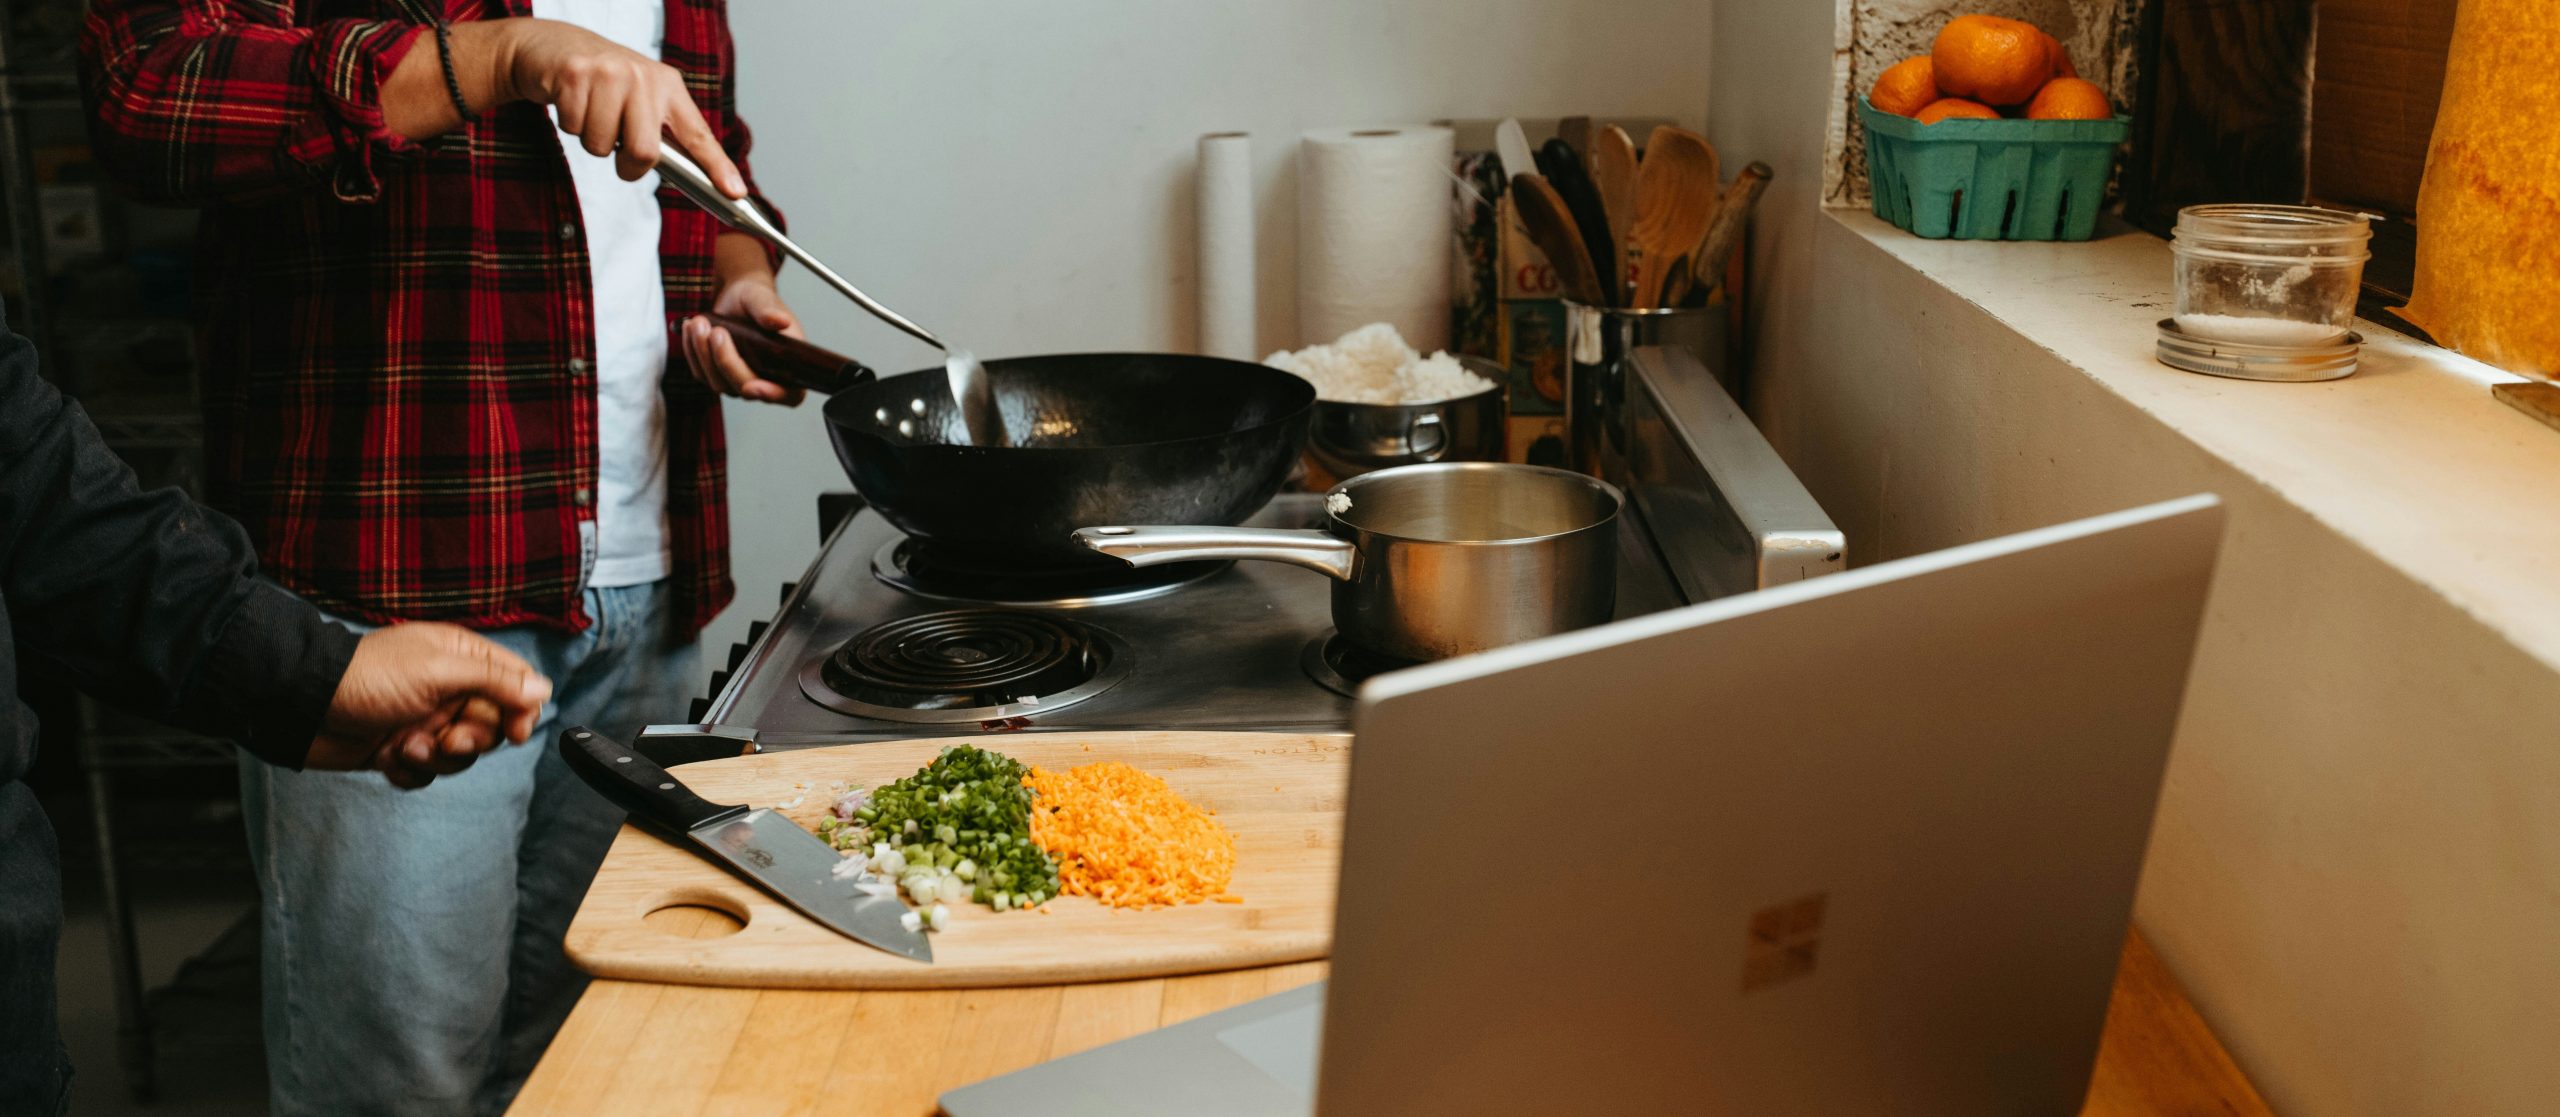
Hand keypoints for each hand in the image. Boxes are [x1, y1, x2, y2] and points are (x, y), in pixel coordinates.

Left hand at [306, 623, 552, 789]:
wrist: (302, 705)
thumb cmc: (367, 678)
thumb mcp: (439, 670)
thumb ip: (495, 680)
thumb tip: (543, 689)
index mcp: (461, 658)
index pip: (515, 683)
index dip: (521, 710)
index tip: (514, 732)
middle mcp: (448, 688)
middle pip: (492, 725)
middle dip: (471, 740)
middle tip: (447, 739)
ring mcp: (425, 719)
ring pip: (460, 755)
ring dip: (436, 758)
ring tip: (405, 746)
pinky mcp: (401, 748)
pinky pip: (427, 773)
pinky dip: (411, 771)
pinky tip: (388, 757)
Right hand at [496, 19, 745, 192]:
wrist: (550, 45)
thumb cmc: (602, 81)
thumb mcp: (640, 96)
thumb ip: (661, 131)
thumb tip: (690, 178)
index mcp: (668, 86)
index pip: (698, 135)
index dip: (718, 166)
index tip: (735, 193)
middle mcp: (644, 77)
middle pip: (645, 153)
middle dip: (627, 164)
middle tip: (618, 147)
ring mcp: (609, 73)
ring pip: (602, 145)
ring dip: (592, 139)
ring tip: (591, 110)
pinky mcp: (575, 75)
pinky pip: (573, 128)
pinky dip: (569, 124)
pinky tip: (572, 100)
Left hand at [679, 276, 807, 405]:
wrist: (736, 299)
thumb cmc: (756, 300)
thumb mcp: (762, 298)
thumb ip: (769, 311)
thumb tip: (780, 321)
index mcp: (790, 365)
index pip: (789, 394)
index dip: (772, 394)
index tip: (752, 386)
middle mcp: (766, 380)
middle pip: (744, 388)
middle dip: (726, 361)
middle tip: (717, 331)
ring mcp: (739, 382)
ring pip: (718, 383)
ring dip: (704, 354)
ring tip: (699, 322)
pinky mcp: (716, 377)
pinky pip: (701, 374)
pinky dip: (692, 351)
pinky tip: (690, 327)